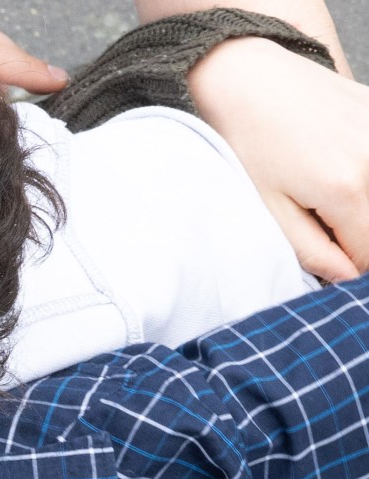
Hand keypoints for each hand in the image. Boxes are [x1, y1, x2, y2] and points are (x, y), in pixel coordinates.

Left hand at [191, 36, 368, 280]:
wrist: (245, 77)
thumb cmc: (246, 143)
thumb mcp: (267, 208)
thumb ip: (311, 250)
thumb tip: (347, 276)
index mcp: (347, 188)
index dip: (351, 267)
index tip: (329, 261)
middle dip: (357, 236)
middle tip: (320, 224)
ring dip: (360, 206)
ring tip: (321, 190)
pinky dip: (363, 173)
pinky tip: (331, 162)